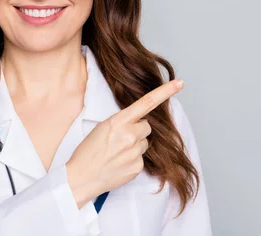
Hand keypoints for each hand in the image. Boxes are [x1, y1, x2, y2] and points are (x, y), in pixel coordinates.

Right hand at [66, 79, 183, 207]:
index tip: (180, 83)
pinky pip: (141, 158)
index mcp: (118, 121)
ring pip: (144, 143)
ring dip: (135, 146)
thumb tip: (138, 123)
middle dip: (137, 131)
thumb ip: (122, 122)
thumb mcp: (102, 127)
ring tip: (117, 153)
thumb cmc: (88, 151)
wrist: (81, 177)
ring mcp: (135, 152)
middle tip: (120, 139)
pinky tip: (119, 163)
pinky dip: (132, 160)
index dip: (165, 92)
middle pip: (146, 127)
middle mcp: (129, 135)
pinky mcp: (137, 166)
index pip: (146, 103)